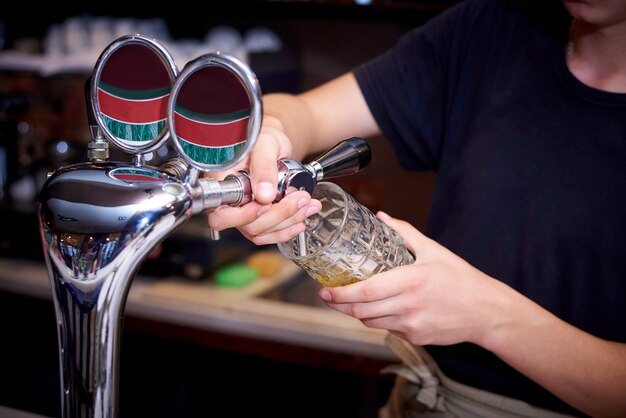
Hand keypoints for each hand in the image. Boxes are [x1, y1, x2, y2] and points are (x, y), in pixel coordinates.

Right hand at [206, 115, 320, 244]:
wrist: (273, 144)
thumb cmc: (262, 138)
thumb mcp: (265, 146)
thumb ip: (263, 167)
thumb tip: (264, 194)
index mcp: (222, 183)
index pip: (220, 212)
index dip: (241, 216)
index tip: (265, 205)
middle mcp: (230, 201)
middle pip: (246, 225)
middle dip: (278, 215)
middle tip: (300, 198)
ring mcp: (243, 212)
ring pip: (261, 231)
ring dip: (288, 221)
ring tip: (307, 204)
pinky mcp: (257, 217)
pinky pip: (269, 233)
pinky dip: (287, 229)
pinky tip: (301, 220)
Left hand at [318, 211, 519, 347]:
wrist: (487, 311)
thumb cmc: (461, 278)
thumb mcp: (434, 250)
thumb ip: (404, 232)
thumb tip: (380, 217)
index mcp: (411, 280)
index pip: (366, 292)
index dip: (341, 294)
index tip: (325, 290)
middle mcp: (409, 305)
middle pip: (361, 312)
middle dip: (340, 305)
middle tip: (328, 296)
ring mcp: (412, 324)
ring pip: (371, 322)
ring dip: (357, 313)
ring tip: (350, 301)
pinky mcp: (416, 337)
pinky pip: (388, 328)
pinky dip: (378, 319)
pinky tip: (380, 308)